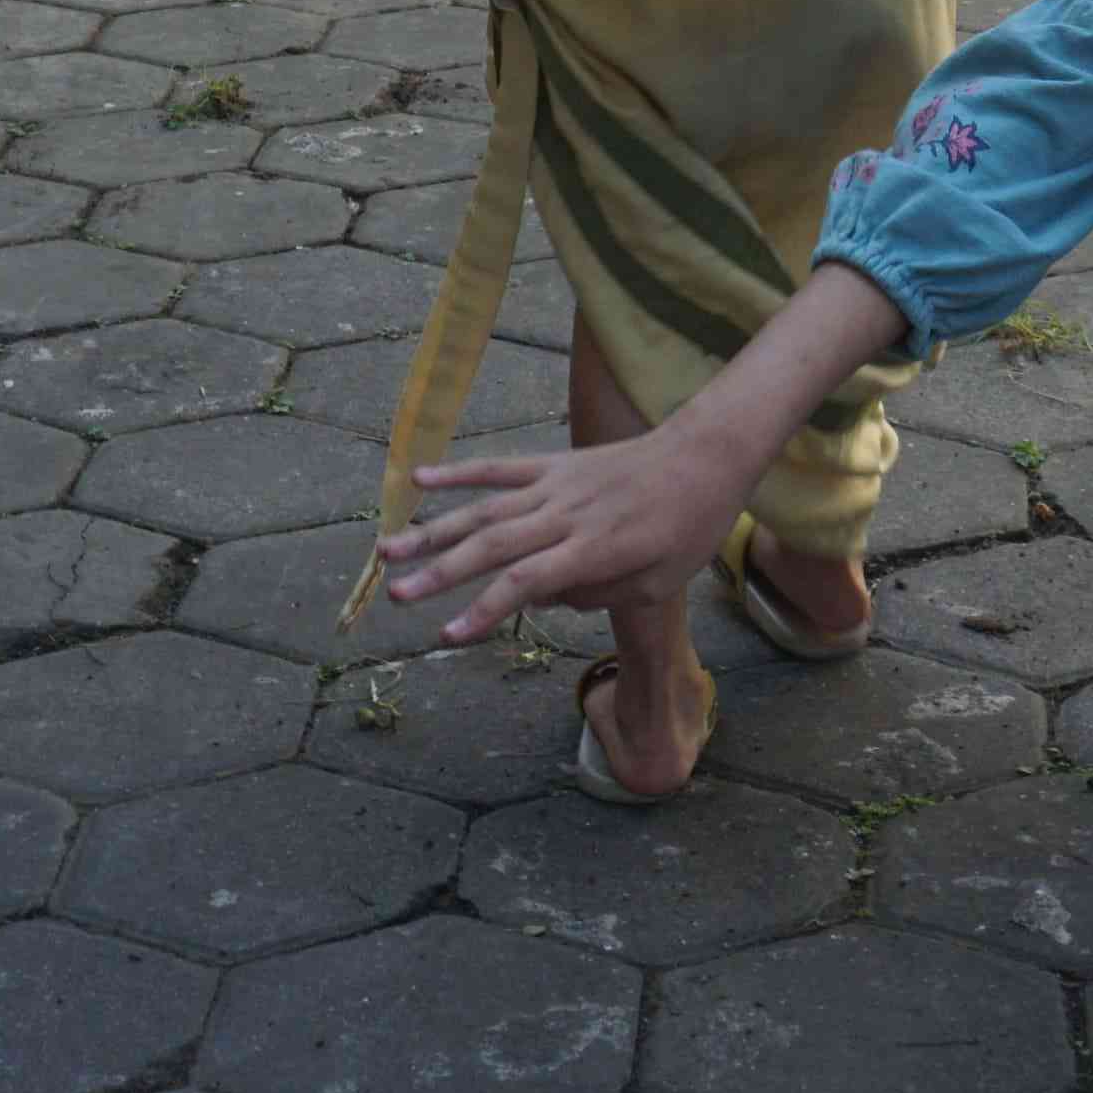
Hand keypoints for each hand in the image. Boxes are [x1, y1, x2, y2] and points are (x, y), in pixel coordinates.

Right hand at [379, 425, 749, 644]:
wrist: (704, 456)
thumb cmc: (687, 528)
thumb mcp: (657, 584)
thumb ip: (596, 596)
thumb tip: (538, 596)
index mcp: (595, 550)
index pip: (527, 583)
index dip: (484, 610)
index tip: (446, 636)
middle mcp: (567, 515)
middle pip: (493, 545)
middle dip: (441, 572)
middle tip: (396, 594)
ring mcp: (556, 484)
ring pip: (484, 507)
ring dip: (434, 529)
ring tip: (388, 549)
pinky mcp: (554, 463)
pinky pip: (499, 467)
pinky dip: (458, 472)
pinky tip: (417, 480)